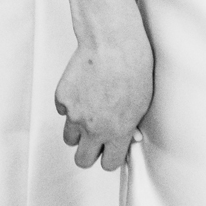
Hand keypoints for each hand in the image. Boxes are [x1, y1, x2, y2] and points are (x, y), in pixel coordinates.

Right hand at [54, 15, 154, 171]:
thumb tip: (126, 136)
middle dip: (90, 152)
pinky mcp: (62, 99)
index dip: (111, 156)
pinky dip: (71, 105)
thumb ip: (129, 124)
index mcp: (117, 131)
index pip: (109, 164)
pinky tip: (84, 89)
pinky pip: (63, 112)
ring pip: (70, 138)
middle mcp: (94, 128)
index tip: (113, 149)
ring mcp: (74, 114)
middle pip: (82, 160)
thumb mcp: (143, 101)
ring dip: (79, 130)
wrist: (112, 41)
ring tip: (91, 110)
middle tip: (97, 138)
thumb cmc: (133, 65)